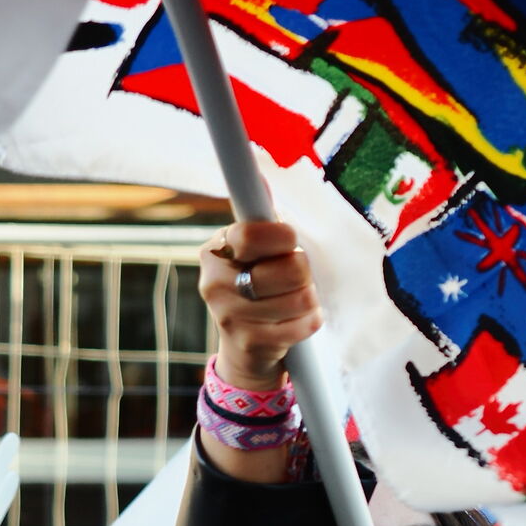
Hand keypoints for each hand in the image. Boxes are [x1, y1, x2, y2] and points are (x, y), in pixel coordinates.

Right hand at [199, 219, 322, 392]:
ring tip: (299, 298)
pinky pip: (301, 326)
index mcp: (215, 251)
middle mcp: (214, 283)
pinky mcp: (249, 342)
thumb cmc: (254, 286)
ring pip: (299, 299)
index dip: (282, 237)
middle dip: (302, 272)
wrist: (243, 346)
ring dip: (309, 298)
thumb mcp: (251, 252)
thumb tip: (261, 178)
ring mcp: (229, 316)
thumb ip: (260, 220)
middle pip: (287, 269)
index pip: (251, 235)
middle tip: (296, 277)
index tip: (289, 241)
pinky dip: (310, 320)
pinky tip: (301, 319)